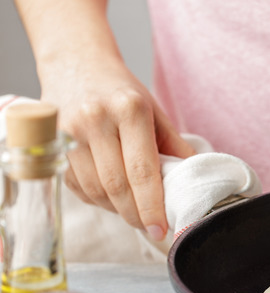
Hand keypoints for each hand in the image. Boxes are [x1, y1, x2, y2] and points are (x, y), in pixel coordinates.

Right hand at [39, 56, 195, 239]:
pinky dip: (95, 198)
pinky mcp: (51, 144)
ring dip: (115, 209)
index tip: (161, 229)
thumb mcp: (155, 112)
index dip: (152, 206)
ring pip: (94, 189)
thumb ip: (175, 147)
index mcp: (130, 110)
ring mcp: (68, 132)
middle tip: (149, 226)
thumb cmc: (121, 93)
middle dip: (135, 214)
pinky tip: (109, 195)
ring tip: (132, 210)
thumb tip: (195, 180)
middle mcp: (96, 119)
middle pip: (117, 186)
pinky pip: (76, 185)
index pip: (142, 171)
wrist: (77, 63)